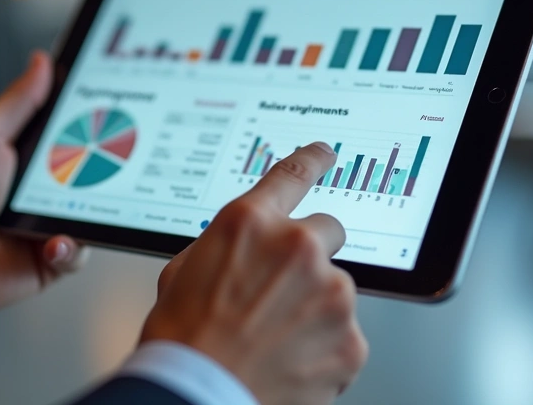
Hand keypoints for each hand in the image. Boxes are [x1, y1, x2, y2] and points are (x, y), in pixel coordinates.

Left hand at [0, 52, 86, 332]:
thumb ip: (18, 101)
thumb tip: (41, 60)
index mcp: (32, 154)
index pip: (75, 130)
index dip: (95, 120)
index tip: (114, 107)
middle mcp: (47, 188)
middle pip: (96, 170)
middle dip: (104, 168)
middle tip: (105, 164)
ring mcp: (53, 223)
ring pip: (96, 213)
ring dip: (86, 213)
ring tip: (67, 211)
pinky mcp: (54, 258)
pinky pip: (81, 252)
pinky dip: (69, 248)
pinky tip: (49, 244)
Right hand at [141, 143, 367, 404]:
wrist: (194, 395)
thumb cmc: (182, 339)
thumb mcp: (184, 271)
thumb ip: (225, 244)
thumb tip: (245, 246)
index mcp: (249, 223)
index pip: (293, 174)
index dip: (314, 159)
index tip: (326, 153)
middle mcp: (296, 248)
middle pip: (328, 230)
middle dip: (311, 255)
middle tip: (282, 290)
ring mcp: (330, 294)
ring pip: (336, 289)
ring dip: (315, 306)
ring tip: (275, 337)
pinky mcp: (350, 340)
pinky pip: (346, 336)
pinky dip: (324, 349)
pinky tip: (290, 361)